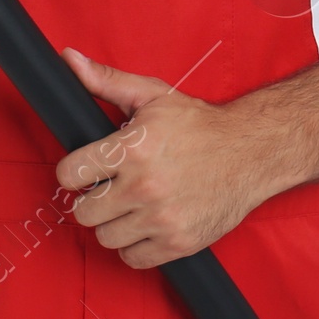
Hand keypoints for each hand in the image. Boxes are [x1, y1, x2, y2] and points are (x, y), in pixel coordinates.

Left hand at [55, 48, 278, 269]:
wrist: (250, 152)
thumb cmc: (197, 124)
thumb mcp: (151, 95)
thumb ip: (106, 80)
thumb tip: (68, 59)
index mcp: (133, 148)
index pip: (70, 173)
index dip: (72, 171)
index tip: (84, 170)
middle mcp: (145, 186)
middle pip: (83, 212)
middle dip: (91, 198)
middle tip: (109, 188)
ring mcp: (162, 219)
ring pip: (105, 238)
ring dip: (113, 223)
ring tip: (129, 205)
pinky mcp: (178, 244)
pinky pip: (132, 259)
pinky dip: (134, 246)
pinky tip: (145, 224)